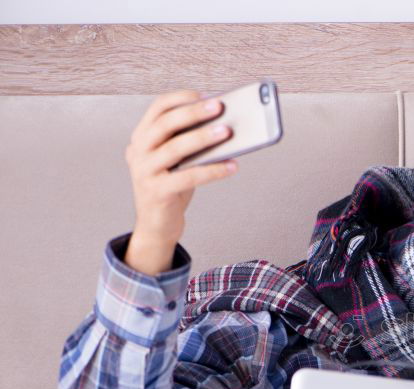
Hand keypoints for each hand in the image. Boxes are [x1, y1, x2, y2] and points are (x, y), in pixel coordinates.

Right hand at [123, 90, 236, 272]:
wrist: (157, 225)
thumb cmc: (172, 187)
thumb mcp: (177, 160)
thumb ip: (190, 142)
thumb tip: (224, 125)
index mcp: (141, 137)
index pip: (158, 108)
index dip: (182, 98)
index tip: (207, 95)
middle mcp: (138, 151)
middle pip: (165, 124)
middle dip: (194, 112)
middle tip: (220, 107)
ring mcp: (144, 172)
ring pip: (176, 148)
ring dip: (204, 138)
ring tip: (228, 132)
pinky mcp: (157, 192)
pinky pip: (189, 177)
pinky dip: (213, 170)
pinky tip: (233, 166)